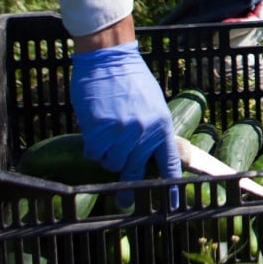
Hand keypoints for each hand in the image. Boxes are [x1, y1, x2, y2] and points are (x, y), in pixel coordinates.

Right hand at [69, 41, 180, 206]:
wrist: (110, 59)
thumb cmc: (131, 80)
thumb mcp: (152, 105)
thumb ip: (150, 130)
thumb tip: (144, 157)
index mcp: (162, 126)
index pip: (168, 162)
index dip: (169, 187)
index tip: (171, 204)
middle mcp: (145, 132)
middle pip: (133, 170)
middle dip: (127, 187)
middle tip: (123, 202)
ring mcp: (123, 132)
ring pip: (110, 163)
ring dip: (105, 154)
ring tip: (106, 133)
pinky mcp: (101, 129)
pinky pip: (93, 152)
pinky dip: (91, 145)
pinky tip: (94, 128)